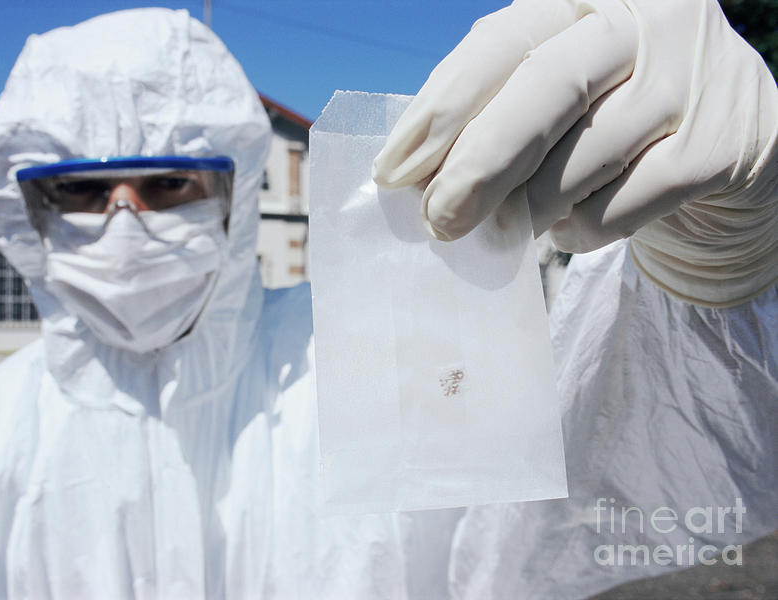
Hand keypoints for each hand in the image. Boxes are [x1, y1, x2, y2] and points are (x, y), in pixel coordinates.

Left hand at [373, 0, 776, 304]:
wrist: (728, 150)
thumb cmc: (614, 121)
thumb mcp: (557, 94)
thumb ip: (496, 112)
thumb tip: (417, 175)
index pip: (499, 43)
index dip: (441, 110)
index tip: (394, 171)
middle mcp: (648, 20)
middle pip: (545, 89)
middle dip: (479, 165)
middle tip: (440, 221)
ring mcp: (692, 79)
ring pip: (582, 158)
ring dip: (531, 208)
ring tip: (516, 221)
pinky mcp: (720, 146)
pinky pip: (622, 206)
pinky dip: (580, 230)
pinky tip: (571, 227)